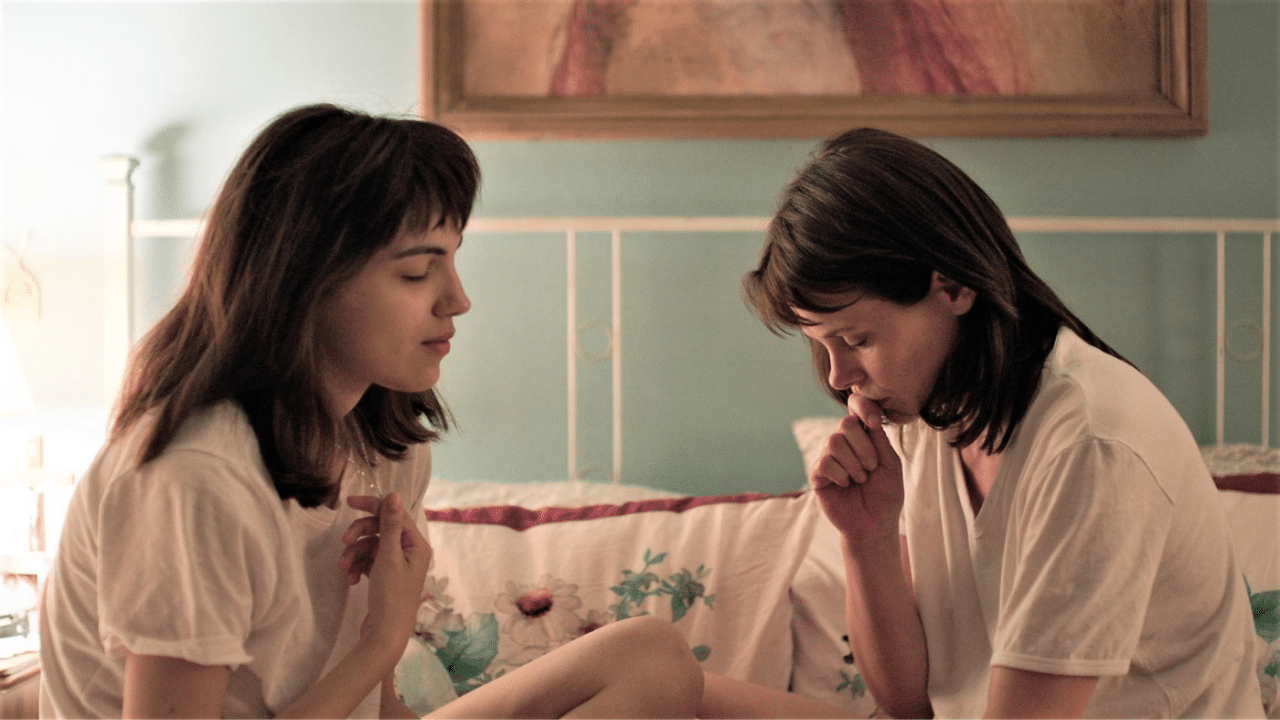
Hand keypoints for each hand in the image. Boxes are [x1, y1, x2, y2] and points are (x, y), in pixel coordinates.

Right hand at [350, 493, 430, 651]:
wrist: (385, 634)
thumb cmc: (391, 595)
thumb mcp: (389, 556)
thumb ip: (390, 524)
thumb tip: (395, 494)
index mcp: (417, 544)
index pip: (395, 514)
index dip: (373, 506)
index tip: (349, 502)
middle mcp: (410, 552)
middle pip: (380, 529)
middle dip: (360, 534)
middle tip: (344, 540)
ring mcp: (397, 565)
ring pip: (371, 547)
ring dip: (354, 554)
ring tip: (343, 567)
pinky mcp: (384, 577)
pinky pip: (368, 562)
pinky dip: (357, 567)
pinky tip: (349, 579)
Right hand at [810, 394, 904, 543]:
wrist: (875, 524)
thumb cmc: (886, 495)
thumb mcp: (890, 464)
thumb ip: (879, 439)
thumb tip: (868, 415)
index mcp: (863, 436)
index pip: (856, 408)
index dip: (862, 407)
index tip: (874, 422)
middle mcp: (844, 443)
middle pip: (845, 424)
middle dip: (863, 448)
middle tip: (871, 467)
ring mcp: (828, 457)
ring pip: (834, 442)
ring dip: (853, 464)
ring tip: (860, 479)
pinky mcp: (817, 474)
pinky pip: (824, 462)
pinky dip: (840, 474)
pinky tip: (845, 485)